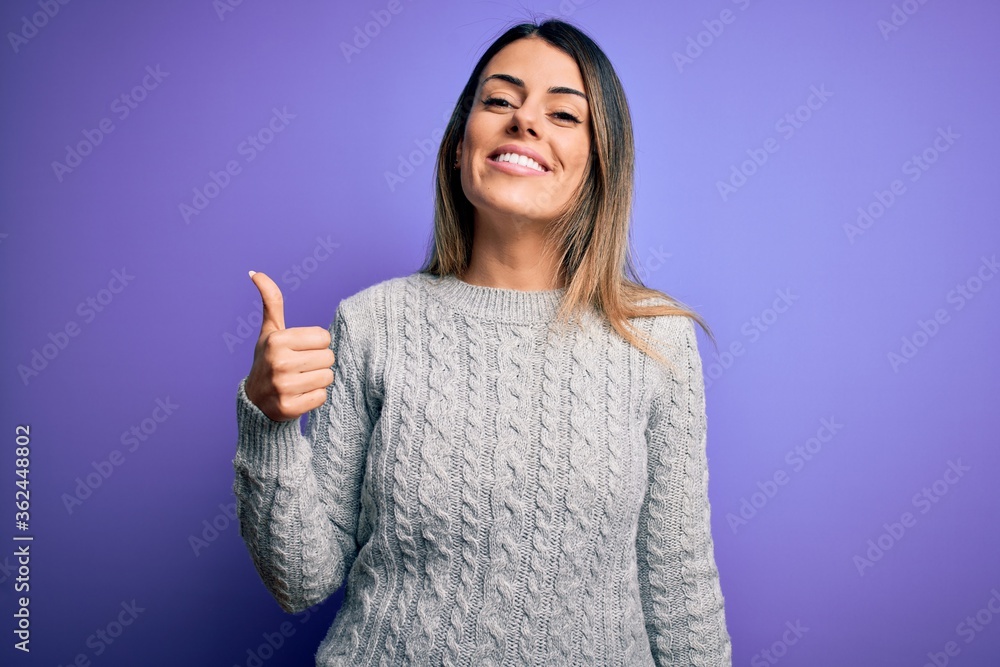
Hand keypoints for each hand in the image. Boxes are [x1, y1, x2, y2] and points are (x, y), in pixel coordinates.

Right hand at [244, 271, 335, 421]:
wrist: (255, 400)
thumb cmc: (269, 358)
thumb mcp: (270, 330)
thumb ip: (271, 301)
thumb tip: (255, 272)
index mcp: (277, 340)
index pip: (324, 338)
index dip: (316, 344)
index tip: (300, 349)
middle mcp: (279, 362)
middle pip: (329, 358)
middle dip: (319, 362)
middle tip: (300, 367)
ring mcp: (283, 387)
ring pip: (327, 378)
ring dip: (317, 380)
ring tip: (299, 380)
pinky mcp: (289, 408)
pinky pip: (321, 397)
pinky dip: (314, 397)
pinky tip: (298, 395)